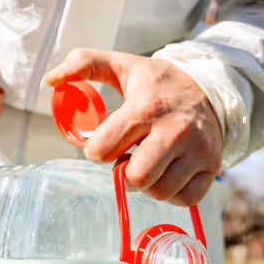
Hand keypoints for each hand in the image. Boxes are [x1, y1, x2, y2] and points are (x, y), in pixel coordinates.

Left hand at [45, 49, 222, 205]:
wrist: (211, 89)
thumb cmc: (160, 83)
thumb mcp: (123, 65)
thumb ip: (84, 64)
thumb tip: (51, 80)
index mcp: (146, 107)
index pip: (104, 149)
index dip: (98, 151)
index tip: (107, 144)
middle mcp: (174, 131)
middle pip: (137, 178)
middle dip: (124, 174)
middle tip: (129, 161)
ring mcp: (197, 151)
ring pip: (161, 192)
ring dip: (149, 186)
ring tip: (150, 165)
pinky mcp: (212, 167)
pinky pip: (186, 199)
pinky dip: (173, 194)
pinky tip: (169, 175)